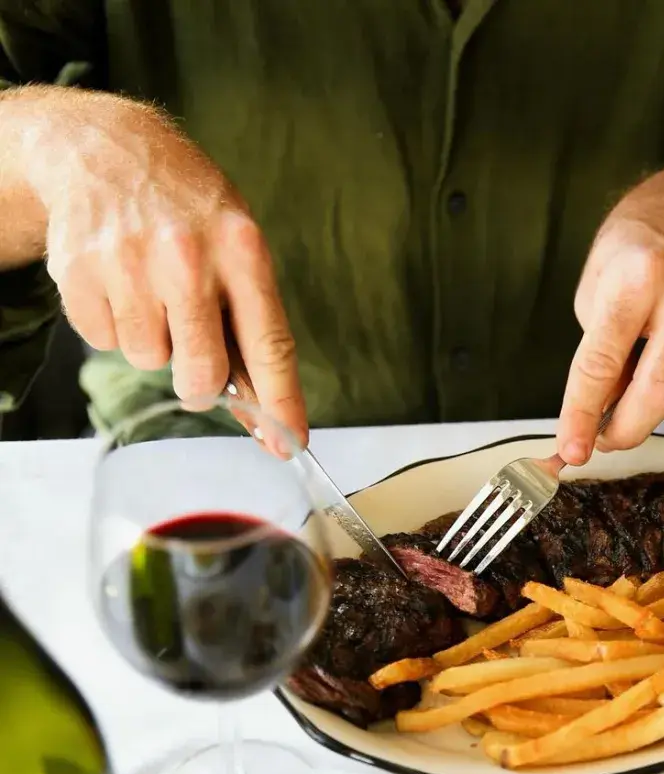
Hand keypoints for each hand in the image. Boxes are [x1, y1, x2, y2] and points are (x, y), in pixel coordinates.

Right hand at [23, 91, 306, 443]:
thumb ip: (251, 319)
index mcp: (241, 248)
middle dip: (199, 382)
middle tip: (193, 355)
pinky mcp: (79, 273)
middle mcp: (186, 257)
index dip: (281, 403)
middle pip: (201, 374)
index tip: (290, 443)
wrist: (101, 146)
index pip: (269, 345)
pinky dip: (112, 323)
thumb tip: (264, 405)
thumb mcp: (235, 242)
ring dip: (152, 341)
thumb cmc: (184, 206)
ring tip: (150, 290)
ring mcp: (128, 264)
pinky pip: (103, 341)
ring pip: (148, 361)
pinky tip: (118, 282)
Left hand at [557, 156, 663, 464]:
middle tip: (606, 439)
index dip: (581, 416)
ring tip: (650, 392)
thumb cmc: (644, 241)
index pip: (602, 363)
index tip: (572, 451)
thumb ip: (600, 348)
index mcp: (637, 276)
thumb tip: (600, 412)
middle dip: (625, 431)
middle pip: (659, 393)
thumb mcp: (600, 281)